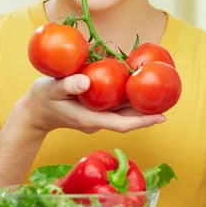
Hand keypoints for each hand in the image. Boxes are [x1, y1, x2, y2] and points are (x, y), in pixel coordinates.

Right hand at [17, 74, 165, 134]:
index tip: (162, 117)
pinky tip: (138, 85)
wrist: (34, 111)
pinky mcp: (96, 108)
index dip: (143, 122)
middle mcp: (98, 119)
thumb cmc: (42, 100)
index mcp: (90, 119)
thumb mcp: (50, 90)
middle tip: (171, 101)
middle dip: (149, 112)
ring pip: (124, 112)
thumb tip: (86, 81)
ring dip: (142, 105)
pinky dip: (129, 97)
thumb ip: (66, 86)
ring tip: (162, 93)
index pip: (122, 124)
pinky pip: (117, 105)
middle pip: (128, 119)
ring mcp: (98, 115)